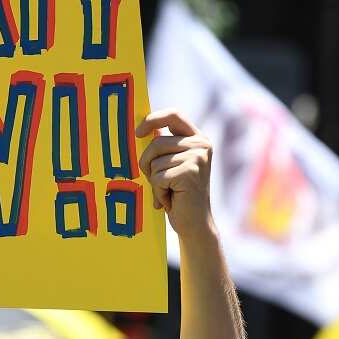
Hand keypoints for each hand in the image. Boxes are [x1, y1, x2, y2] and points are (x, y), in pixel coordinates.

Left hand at [137, 109, 215, 241]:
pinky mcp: (190, 172)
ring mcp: (198, 157)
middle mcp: (201, 145)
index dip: (153, 119)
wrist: (195, 224)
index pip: (174, 115)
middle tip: (156, 181)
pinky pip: (157, 177)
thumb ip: (162, 147)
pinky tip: (171, 199)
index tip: (138, 133)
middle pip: (157, 142)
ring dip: (154, 181)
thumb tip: (138, 130)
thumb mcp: (171, 165)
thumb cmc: (178, 195)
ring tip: (169, 192)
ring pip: (155, 161)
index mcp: (197, 139)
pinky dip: (158, 192)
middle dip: (147, 164)